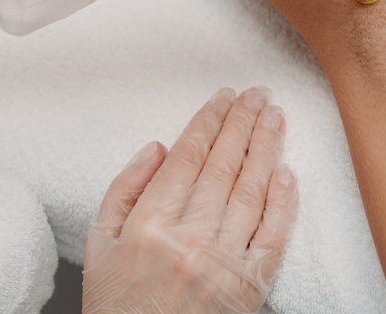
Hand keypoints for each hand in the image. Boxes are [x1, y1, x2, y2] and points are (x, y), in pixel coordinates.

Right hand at [83, 88, 298, 313]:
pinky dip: (283, 202)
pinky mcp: (250, 286)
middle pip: (223, 165)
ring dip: (266, 148)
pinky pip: (273, 236)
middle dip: (242, 123)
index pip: (188, 157)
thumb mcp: (98, 248)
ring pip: (251, 191)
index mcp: (149, 225)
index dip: (209, 121)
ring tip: (275, 117)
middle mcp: (189, 238)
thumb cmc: (117, 308)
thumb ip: (123, 191)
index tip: (223, 98)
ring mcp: (223, 262)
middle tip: (258, 94)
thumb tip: (158, 148)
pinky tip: (287, 172)